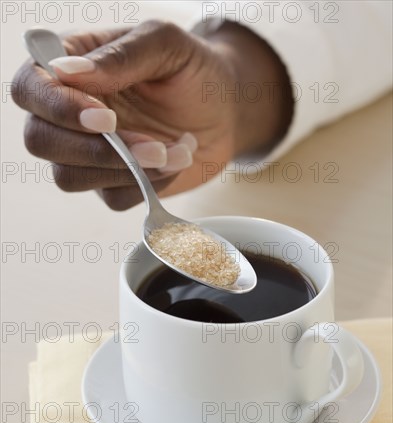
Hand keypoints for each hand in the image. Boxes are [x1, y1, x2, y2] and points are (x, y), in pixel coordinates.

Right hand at [12, 21, 291, 209]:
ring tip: (174, 149)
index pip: (30, 88)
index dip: (58, 108)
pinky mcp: (112, 184)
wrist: (226, 112)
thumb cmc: (194, 71)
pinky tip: (174, 160)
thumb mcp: (167, 46)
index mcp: (72, 69)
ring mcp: (88, 153)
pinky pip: (113, 198)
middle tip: (152, 144)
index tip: (106, 117)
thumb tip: (66, 71)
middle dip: (96, 150)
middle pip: (41, 141)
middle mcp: (70, 113)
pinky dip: (148, 185)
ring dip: (128, 169)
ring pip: (71, 177)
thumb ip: (120, 56)